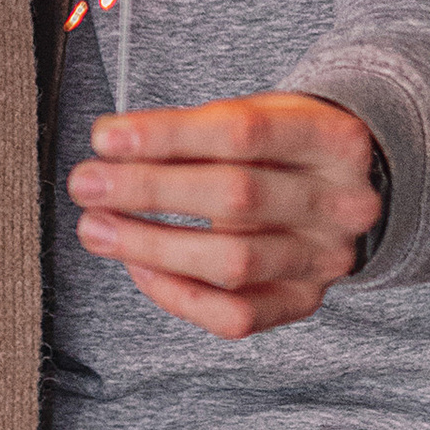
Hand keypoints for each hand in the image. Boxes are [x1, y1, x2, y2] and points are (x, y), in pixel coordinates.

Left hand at [67, 91, 379, 341]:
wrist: (343, 189)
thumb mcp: (256, 115)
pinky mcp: (305, 301)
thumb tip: (111, 145)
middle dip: (148, 191)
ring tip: (97, 228)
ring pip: (233, 262)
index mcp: (335, 138)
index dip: (167, 135)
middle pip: (236, 197)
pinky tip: (140, 268)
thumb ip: (192, 130)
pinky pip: (236, 315)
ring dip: (151, 245)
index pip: (243, 132)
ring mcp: (328, 259)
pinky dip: (178, 295)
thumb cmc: (283, 148)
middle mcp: (342, 202)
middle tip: (87, 184)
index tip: (105, 138)